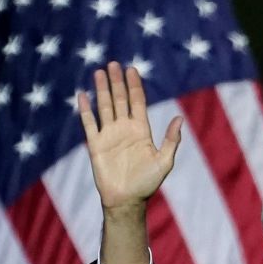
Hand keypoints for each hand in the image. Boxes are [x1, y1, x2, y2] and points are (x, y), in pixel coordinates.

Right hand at [79, 62, 181, 211]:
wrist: (127, 200)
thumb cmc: (147, 183)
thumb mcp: (164, 161)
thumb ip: (171, 140)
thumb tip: (179, 118)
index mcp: (141, 130)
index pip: (137, 102)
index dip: (135, 86)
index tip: (132, 69)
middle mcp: (124, 129)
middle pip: (120, 99)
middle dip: (117, 82)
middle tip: (114, 64)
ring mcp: (109, 135)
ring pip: (104, 106)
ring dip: (101, 90)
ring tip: (99, 72)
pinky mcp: (95, 144)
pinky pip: (89, 123)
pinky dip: (86, 109)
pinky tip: (83, 95)